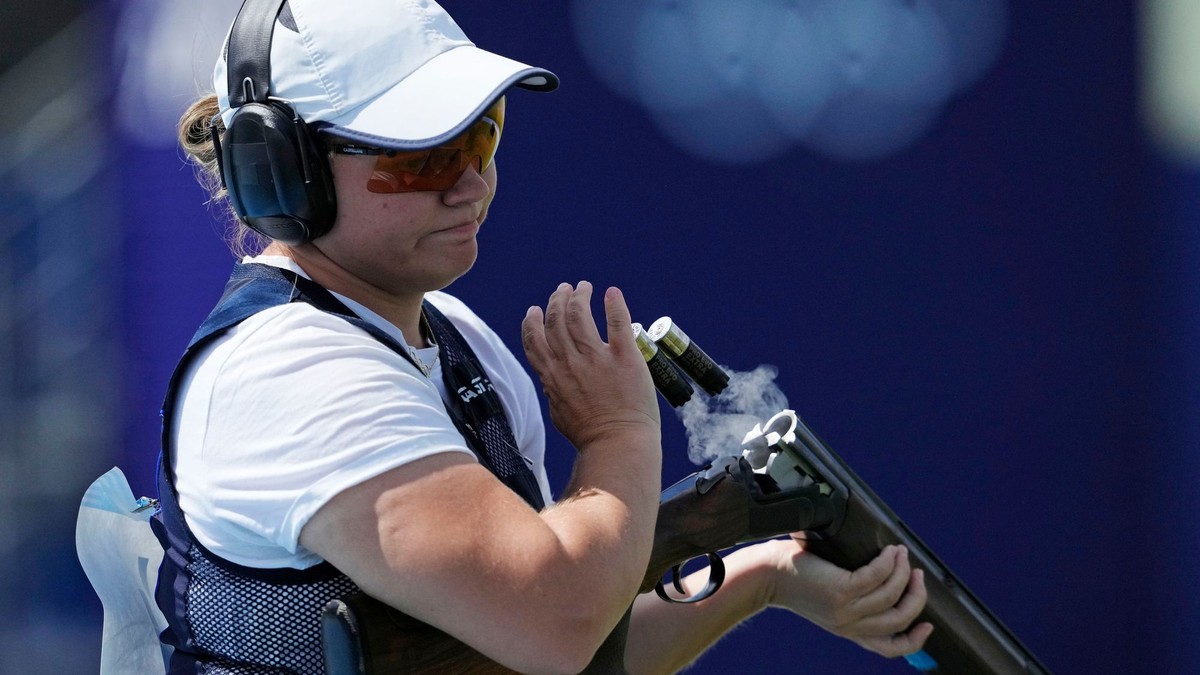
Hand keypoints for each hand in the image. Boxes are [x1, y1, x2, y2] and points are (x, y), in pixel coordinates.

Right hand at [521, 282, 659, 451]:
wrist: (618, 444)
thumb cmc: (590, 435)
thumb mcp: (560, 414)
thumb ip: (553, 391)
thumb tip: (548, 380)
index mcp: (552, 376)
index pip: (534, 339)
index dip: (533, 320)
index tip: (536, 309)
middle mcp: (570, 363)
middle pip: (556, 319)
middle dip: (557, 299)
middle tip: (564, 289)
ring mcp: (596, 358)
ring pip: (579, 314)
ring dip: (579, 296)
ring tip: (584, 287)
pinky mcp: (624, 357)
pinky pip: (617, 323)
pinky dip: (614, 304)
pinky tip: (612, 294)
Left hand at [765, 539, 932, 657]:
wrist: (764, 575)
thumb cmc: (793, 578)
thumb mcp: (825, 598)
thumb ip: (850, 599)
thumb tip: (882, 578)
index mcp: (848, 630)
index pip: (889, 648)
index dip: (915, 641)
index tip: (928, 624)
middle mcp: (849, 624)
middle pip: (900, 619)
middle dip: (917, 596)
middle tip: (917, 574)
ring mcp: (846, 608)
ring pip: (892, 594)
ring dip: (903, 572)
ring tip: (901, 554)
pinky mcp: (840, 589)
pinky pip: (877, 576)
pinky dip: (889, 562)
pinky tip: (890, 551)